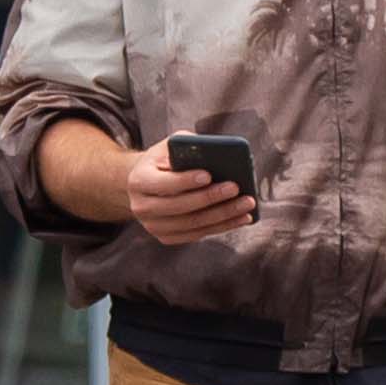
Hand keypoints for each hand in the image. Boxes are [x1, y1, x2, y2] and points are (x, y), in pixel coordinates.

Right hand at [128, 142, 254, 244]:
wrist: (147, 183)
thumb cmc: (165, 160)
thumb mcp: (168, 147)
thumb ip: (186, 147)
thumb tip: (214, 153)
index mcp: (138, 180)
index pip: (163, 183)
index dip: (185, 180)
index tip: (209, 174)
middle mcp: (141, 207)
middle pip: (179, 206)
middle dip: (210, 198)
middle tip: (235, 188)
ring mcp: (152, 225)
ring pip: (192, 224)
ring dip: (223, 215)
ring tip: (247, 203)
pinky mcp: (166, 237)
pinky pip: (197, 234)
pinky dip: (222, 226)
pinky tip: (242, 218)